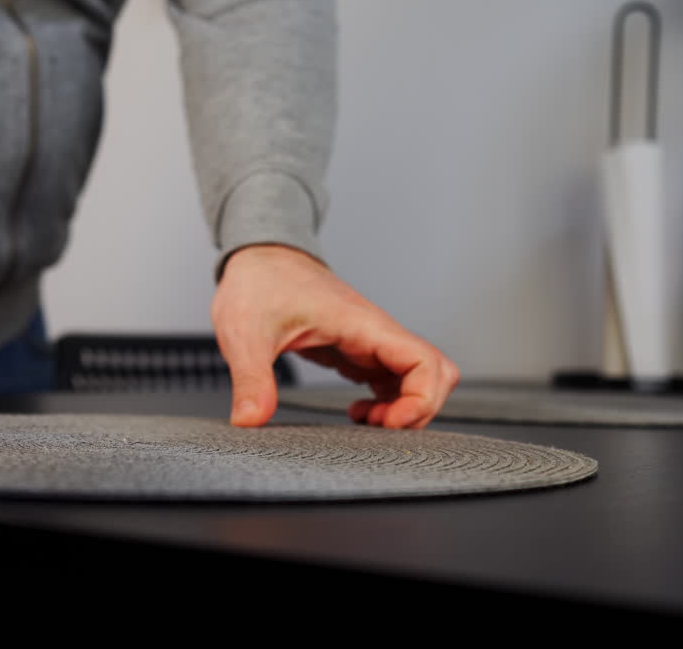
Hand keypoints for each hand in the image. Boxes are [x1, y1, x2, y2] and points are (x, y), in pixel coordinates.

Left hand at [212, 244, 458, 428]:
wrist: (258, 257)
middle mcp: (375, 332)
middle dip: (418, 409)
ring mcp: (370, 342)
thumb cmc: (258, 283)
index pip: (426, 362)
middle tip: (377, 426)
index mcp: (361, 324)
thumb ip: (251, 379)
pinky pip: (395, 379)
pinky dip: (389, 402)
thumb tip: (249, 420)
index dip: (420, 401)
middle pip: (437, 373)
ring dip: (403, 407)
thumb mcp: (245, 334)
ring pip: (419, 378)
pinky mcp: (358, 350)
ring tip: (364, 420)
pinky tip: (358, 410)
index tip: (385, 422)